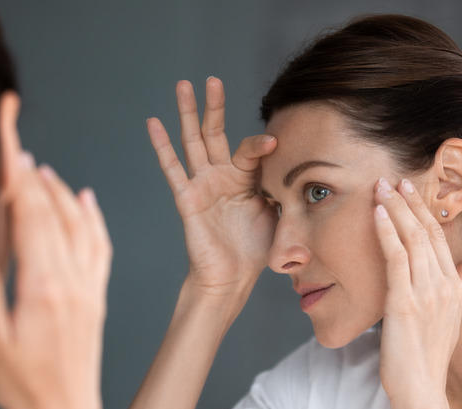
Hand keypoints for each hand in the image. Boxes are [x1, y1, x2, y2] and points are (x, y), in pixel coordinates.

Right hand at [0, 152, 110, 408]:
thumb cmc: (24, 387)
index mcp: (43, 286)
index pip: (28, 214)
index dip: (15, 173)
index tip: (6, 140)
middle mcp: (73, 280)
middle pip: (52, 212)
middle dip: (30, 173)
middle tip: (14, 143)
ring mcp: (89, 287)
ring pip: (80, 224)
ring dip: (59, 191)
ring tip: (39, 168)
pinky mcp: (97, 296)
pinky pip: (101, 247)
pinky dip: (93, 218)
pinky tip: (87, 200)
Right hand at [147, 77, 276, 303]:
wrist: (233, 277)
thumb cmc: (256, 249)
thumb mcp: (280, 214)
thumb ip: (286, 190)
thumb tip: (307, 173)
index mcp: (246, 178)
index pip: (251, 150)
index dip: (262, 145)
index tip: (275, 143)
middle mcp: (222, 176)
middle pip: (215, 133)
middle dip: (214, 106)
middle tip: (212, 79)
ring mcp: (203, 184)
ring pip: (193, 141)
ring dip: (187, 113)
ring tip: (182, 85)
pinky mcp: (188, 198)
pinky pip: (173, 169)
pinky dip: (162, 146)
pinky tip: (154, 123)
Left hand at [373, 178, 461, 408]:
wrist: (421, 387)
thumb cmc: (429, 354)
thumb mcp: (452, 317)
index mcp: (454, 286)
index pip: (439, 237)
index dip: (424, 211)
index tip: (410, 190)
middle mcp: (443, 284)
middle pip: (426, 231)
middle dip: (409, 202)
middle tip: (394, 179)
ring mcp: (424, 291)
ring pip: (411, 238)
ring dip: (395, 208)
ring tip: (381, 187)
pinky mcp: (404, 301)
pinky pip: (395, 257)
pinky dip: (386, 231)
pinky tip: (377, 213)